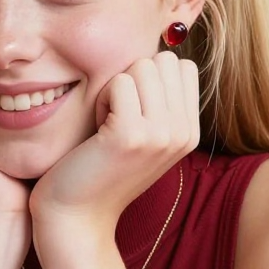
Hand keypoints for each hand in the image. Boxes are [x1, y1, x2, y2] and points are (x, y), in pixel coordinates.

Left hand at [30, 51, 199, 239]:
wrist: (77, 217)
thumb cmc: (100, 169)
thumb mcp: (144, 135)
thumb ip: (161, 101)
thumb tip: (163, 50)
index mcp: (191, 131)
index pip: (181, 66)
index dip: (148, 79)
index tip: (131, 114)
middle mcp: (184, 133)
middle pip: (163, 61)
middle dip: (133, 80)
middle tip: (116, 119)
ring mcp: (162, 134)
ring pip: (142, 66)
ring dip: (115, 89)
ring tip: (107, 125)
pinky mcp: (132, 135)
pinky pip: (119, 82)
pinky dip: (101, 100)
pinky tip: (97, 131)